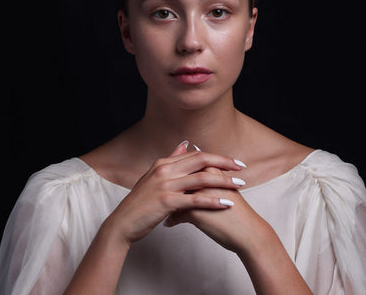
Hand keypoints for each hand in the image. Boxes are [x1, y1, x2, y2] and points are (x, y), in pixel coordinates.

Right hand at [105, 142, 246, 245]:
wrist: (123, 223)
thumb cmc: (140, 203)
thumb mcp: (153, 177)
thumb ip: (171, 160)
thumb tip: (185, 144)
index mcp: (163, 163)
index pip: (196, 155)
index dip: (217, 157)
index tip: (234, 162)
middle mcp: (164, 170)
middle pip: (201, 160)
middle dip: (224, 163)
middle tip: (242, 168)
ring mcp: (165, 185)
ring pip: (201, 178)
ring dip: (223, 181)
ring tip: (240, 185)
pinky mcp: (166, 202)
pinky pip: (195, 199)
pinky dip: (212, 200)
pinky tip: (226, 203)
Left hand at [164, 164, 255, 253]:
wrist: (248, 233)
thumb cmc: (238, 211)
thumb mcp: (226, 187)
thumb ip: (212, 177)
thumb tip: (201, 173)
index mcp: (211, 171)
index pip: (188, 167)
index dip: (179, 175)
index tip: (173, 182)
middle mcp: (203, 180)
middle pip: (178, 179)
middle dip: (168, 187)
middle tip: (163, 194)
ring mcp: (197, 195)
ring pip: (174, 196)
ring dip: (167, 204)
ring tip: (164, 209)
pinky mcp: (195, 212)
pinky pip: (176, 215)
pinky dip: (171, 220)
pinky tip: (169, 223)